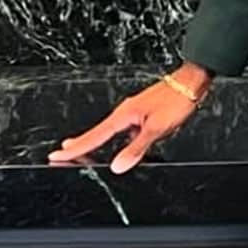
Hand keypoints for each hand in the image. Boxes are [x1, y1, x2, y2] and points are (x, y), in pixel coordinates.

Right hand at [47, 67, 210, 174]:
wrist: (192, 81)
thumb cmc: (176, 100)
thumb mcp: (157, 128)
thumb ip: (136, 148)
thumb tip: (117, 166)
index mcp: (124, 115)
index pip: (94, 136)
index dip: (75, 148)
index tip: (56, 154)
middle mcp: (125, 112)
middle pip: (97, 133)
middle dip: (78, 143)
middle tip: (60, 152)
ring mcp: (133, 112)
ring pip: (110, 131)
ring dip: (95, 140)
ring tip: (79, 148)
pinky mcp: (143, 112)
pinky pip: (123, 129)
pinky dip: (115, 138)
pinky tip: (119, 144)